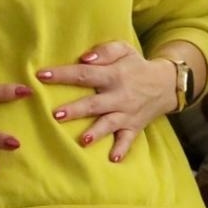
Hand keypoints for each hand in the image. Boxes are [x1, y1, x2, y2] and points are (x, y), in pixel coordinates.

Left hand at [36, 41, 176, 162]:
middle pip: (94, 103)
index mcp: (113, 75)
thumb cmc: (136, 65)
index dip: (63, 74)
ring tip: (82, 140)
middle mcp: (119, 96)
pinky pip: (128, 140)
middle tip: (56, 114)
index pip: (84, 74)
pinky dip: (121, 149)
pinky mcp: (134, 127)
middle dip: (76, 109)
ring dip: (96, 132)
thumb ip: (105, 51)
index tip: (41, 75)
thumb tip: (84, 58)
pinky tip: (112, 158)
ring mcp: (127, 113)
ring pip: (109, 124)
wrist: (166, 84)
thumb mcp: (124, 49)